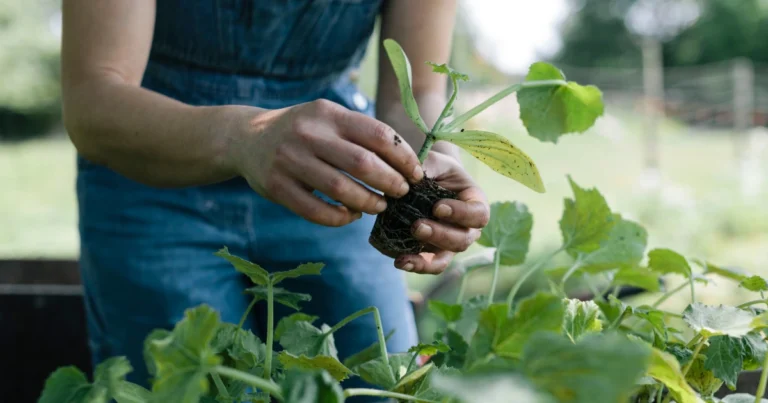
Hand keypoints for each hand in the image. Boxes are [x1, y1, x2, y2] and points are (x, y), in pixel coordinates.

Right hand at [227, 100, 423, 225]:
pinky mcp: (276, 187)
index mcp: (328, 113)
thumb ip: (360, 133)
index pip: (377, 134)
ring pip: (341, 190)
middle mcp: (308, 134)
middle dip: (390, 182)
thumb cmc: (302, 131)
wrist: (246, 138)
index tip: (416, 173)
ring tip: (379, 206)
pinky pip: (316, 210)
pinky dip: (339, 218)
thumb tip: (406, 162)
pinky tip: (350, 216)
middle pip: (362, 163)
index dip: (403, 158)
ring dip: (367, 203)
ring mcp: (289, 160)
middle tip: (401, 193)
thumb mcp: (327, 118)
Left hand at [394, 151, 489, 274]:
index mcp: (476, 203)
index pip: (478, 214)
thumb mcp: (435, 161)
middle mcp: (467, 227)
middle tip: (417, 226)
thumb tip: (412, 177)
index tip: (438, 207)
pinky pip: (428, 264)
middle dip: (440, 236)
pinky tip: (399, 261)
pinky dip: (415, 265)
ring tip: (405, 255)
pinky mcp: (432, 251)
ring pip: (445, 258)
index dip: (461, 214)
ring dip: (426, 259)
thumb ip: (429, 166)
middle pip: (463, 240)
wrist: (426, 179)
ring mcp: (450, 242)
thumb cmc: (436, 167)